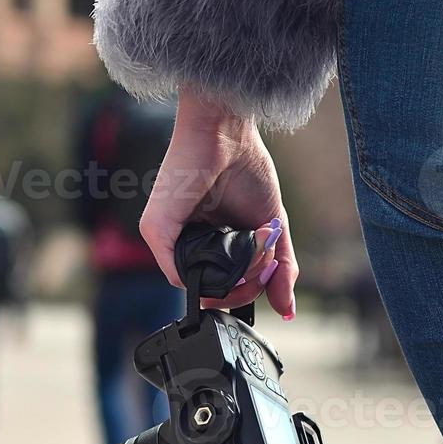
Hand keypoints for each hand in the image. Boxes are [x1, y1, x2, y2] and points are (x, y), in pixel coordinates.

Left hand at [139, 88, 297, 319]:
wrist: (227, 132)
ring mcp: (171, 240)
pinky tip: (242, 242)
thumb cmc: (246, 168)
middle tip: (269, 257)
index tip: (272, 271)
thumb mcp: (273, 225)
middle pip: (218, 291)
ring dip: (242, 274)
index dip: (252, 287)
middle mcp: (190, 244)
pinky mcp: (156, 231)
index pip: (227, 285)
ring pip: (204, 286)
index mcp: (213, 242)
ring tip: (260, 240)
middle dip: (251, 283)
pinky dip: (221, 265)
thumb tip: (286, 311)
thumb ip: (280, 268)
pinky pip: (182, 275)